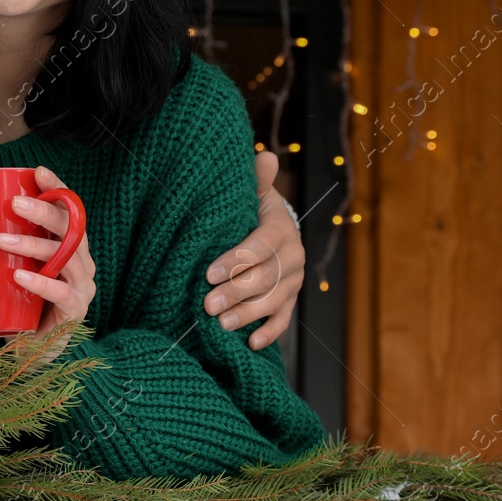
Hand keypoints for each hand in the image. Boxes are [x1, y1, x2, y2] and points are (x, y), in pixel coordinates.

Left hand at [3, 166, 95, 358]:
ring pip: (66, 258)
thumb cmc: (18, 303)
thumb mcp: (11, 265)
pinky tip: (20, 276)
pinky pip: (61, 295)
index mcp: (69, 246)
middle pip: (72, 228)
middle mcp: (82, 263)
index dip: (57, 189)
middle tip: (14, 202)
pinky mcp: (74, 315)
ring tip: (2, 240)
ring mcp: (82, 289)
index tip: (37, 171)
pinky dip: (41, 283)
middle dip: (44, 211)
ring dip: (33, 245)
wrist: (27, 354)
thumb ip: (3, 236)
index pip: (70, 210)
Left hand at [203, 151, 305, 349]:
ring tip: (221, 325)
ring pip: (274, 301)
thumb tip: (265, 156)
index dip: (237, 260)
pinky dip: (269, 333)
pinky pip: (283, 320)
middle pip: (266, 278)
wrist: (272, 228)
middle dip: (236, 293)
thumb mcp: (252, 192)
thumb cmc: (252, 210)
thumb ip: (256, 179)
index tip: (208, 273)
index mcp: (281, 228)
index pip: (261, 245)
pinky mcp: (290, 300)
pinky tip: (250, 344)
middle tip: (207, 305)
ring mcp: (293, 281)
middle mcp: (293, 256)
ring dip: (248, 315)